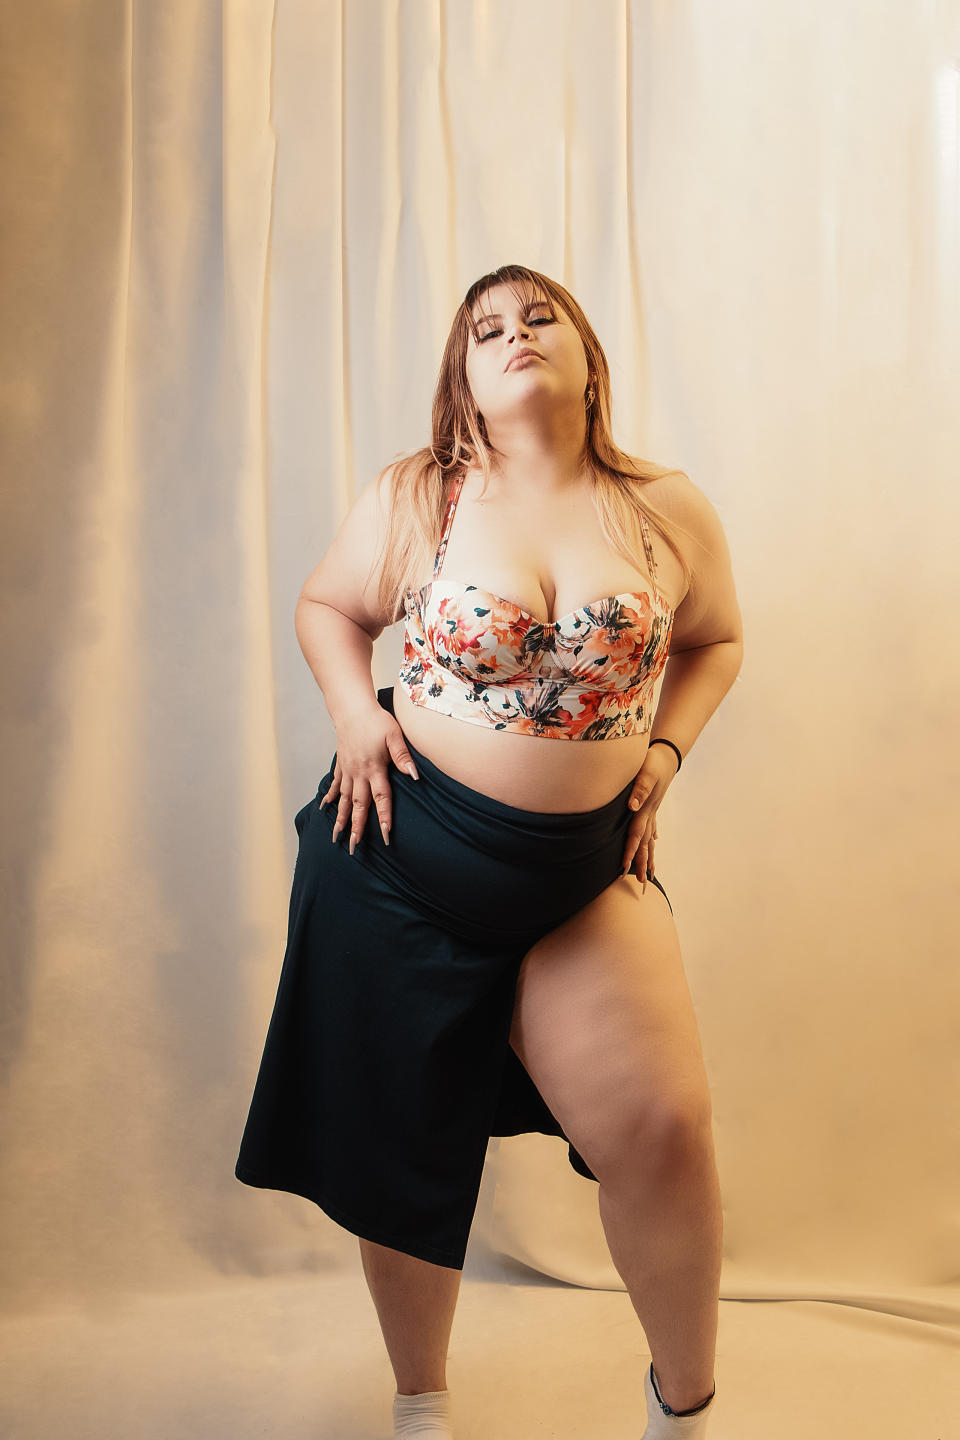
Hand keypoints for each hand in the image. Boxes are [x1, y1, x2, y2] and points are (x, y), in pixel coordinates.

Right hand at [320, 707, 419, 854]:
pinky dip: (330, 798)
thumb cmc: (377, 720)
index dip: (384, 818)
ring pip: (344, 799)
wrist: (352, 708)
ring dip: (341, 819)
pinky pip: (335, 785)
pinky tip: (325, 809)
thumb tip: (414, 776)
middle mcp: (358, 773)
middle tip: (354, 848)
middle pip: (358, 805)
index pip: (381, 798)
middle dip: (357, 828)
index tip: (386, 836)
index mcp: (374, 768)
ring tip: (336, 837)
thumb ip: (403, 757)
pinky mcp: (341, 764)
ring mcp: (347, 770)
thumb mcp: (394, 735)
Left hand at [620, 743, 678, 891]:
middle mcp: (650, 814)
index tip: (624, 869)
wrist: (667, 754)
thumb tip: (632, 806)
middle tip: (640, 884)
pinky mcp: (652, 805)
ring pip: (650, 839)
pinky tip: (654, 842)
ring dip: (648, 856)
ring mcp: (653, 811)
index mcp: (645, 810)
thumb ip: (639, 789)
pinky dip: (652, 838)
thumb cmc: (653, 762)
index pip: (635, 836)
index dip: (630, 852)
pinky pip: (651, 827)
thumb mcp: (646, 772)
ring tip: (650, 873)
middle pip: (645, 844)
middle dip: (642, 864)